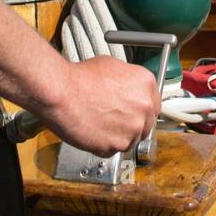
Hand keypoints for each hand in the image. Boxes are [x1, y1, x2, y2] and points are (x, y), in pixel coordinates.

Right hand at [44, 57, 160, 156]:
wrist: (61, 93)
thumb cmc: (79, 78)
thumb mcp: (111, 66)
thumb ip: (128, 80)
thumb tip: (128, 88)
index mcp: (146, 84)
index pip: (154, 104)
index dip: (140, 108)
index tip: (132, 111)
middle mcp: (144, 107)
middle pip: (146, 124)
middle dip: (131, 123)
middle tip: (113, 119)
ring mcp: (133, 128)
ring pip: (132, 139)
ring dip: (119, 136)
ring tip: (100, 124)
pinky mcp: (118, 145)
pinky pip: (115, 150)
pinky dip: (105, 145)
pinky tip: (93, 132)